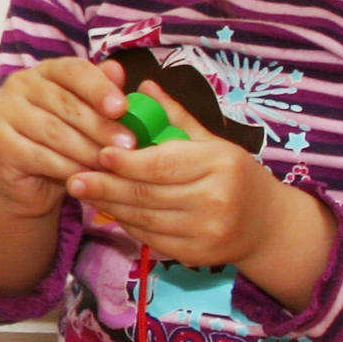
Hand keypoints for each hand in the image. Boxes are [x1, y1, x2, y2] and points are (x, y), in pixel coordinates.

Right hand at [0, 57, 133, 218]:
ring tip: (111, 162)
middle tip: (128, 144)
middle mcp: (19, 86)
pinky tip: (86, 175)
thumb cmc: (64, 144)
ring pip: (54, 131)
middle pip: (66, 103)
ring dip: (87, 149)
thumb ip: (101, 94)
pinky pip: (39, 155)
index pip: (73, 70)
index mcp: (45, 71)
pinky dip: (67, 167)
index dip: (99, 88)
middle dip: (100, 125)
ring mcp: (4, 113)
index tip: (122, 108)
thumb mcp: (87, 116)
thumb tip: (117, 70)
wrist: (29, 183)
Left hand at [65, 88, 335, 307]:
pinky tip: (111, 210)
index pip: (161, 164)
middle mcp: (215, 199)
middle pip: (147, 194)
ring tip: (85, 193)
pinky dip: (128, 224)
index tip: (99, 154)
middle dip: (105, 187)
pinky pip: (150, 238)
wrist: (267, 224)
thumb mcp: (211, 141)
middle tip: (74, 179)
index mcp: (219, 163)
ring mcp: (206, 231)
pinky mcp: (196, 256)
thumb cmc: (234, 174)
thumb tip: (141, 85)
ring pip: (144, 219)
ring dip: (110, 206)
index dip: (125, 161)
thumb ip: (174, 116)